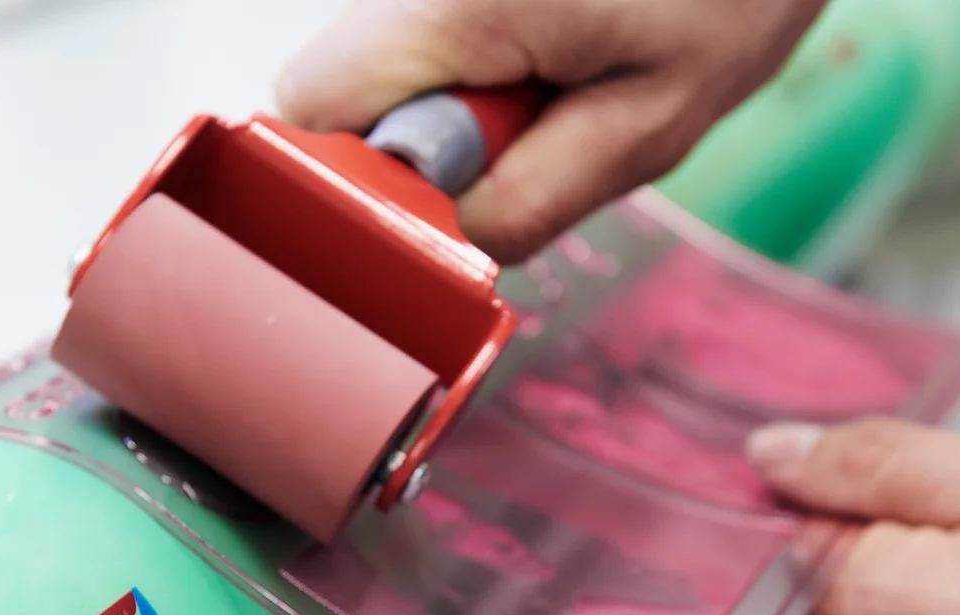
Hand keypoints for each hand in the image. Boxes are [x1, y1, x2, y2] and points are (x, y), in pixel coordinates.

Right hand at [276, 0, 827, 261]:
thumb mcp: (647, 130)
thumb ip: (526, 203)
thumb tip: (435, 245)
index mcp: (459, 2)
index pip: (312, 108)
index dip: (364, 171)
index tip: (451, 183)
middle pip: (332, 82)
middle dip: (411, 134)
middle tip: (524, 121)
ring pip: (376, 54)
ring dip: (446, 91)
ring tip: (554, 68)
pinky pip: (415, 24)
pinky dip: (467, 49)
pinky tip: (547, 34)